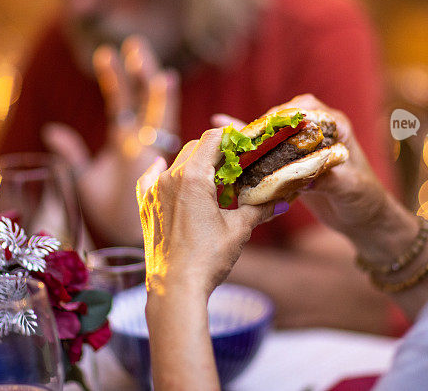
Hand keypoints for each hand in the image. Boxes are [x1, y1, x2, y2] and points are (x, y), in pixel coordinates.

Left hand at [43, 36, 180, 245]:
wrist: (124, 242)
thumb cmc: (108, 216)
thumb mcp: (82, 180)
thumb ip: (71, 154)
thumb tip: (50, 131)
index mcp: (124, 143)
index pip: (120, 103)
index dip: (113, 78)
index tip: (103, 52)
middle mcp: (140, 141)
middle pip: (142, 98)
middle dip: (138, 71)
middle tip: (133, 43)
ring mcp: (150, 149)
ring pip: (155, 108)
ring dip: (149, 81)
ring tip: (141, 53)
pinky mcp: (156, 158)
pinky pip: (163, 126)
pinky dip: (163, 103)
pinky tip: (163, 81)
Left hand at [136, 128, 273, 297]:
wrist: (175, 288)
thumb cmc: (207, 258)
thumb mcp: (238, 230)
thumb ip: (259, 208)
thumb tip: (282, 201)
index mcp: (193, 176)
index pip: (213, 139)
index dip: (232, 138)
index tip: (245, 144)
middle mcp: (169, 177)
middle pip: (195, 148)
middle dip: (216, 152)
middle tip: (235, 164)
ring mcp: (154, 190)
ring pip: (176, 162)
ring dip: (194, 164)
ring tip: (212, 178)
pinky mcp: (145, 205)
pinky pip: (150, 178)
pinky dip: (160, 172)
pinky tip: (163, 168)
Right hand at [213, 94, 391, 234]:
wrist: (364, 219)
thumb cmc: (365, 199)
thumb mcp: (350, 189)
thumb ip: (330, 178)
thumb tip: (307, 173)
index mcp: (337, 128)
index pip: (308, 108)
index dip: (286, 114)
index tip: (267, 127)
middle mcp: (318, 132)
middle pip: (285, 117)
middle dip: (264, 126)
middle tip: (244, 139)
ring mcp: (304, 146)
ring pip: (275, 133)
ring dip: (255, 137)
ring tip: (230, 141)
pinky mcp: (293, 162)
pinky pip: (270, 151)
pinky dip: (251, 146)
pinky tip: (225, 133)